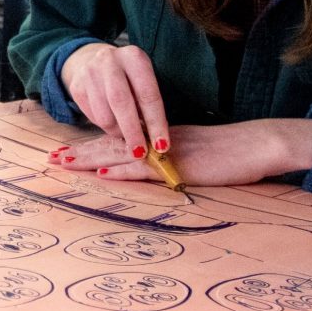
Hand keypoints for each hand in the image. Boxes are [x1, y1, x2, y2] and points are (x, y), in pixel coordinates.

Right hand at [54, 43, 169, 164]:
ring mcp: (89, 73)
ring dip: (118, 132)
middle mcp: (109, 61)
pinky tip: (113, 121)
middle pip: (121, 103)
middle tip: (140, 153)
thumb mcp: (142, 80)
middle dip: (132, 132)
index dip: (156, 123)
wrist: (93, 60)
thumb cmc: (128, 77)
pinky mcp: (76, 87)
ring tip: (127, 134)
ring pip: (104, 115)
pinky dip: (105, 127)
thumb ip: (148, 104)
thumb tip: (156, 141)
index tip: (162, 146)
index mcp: (134, 57)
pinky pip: (92, 117)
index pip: (147, 94)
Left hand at [62, 119, 311, 186]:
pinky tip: (105, 173)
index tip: (68, 151)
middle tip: (52, 158)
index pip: (120, 140)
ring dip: (91, 158)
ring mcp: (167, 151)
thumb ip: (173, 162)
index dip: (93, 146)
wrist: (259, 144)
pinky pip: (147, 168)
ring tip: (65, 162)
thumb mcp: (197, 155)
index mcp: (161, 137)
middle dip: (81, 152)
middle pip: (112, 144)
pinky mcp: (180, 165)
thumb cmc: (234, 154)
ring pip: (122, 153)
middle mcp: (158, 140)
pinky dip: (124, 171)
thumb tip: (156, 171)